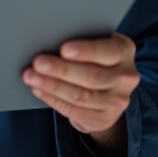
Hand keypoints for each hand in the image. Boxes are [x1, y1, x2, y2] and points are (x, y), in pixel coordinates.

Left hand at [23, 33, 139, 142]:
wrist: (109, 92)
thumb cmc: (96, 59)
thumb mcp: (98, 45)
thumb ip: (84, 42)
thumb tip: (52, 38)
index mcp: (125, 51)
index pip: (108, 51)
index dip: (86, 51)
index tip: (64, 49)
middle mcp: (126, 77)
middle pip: (92, 76)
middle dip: (61, 70)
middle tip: (38, 63)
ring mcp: (117, 101)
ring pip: (80, 95)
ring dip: (52, 86)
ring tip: (31, 76)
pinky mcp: (104, 119)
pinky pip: (74, 109)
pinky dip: (52, 99)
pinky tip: (39, 89)